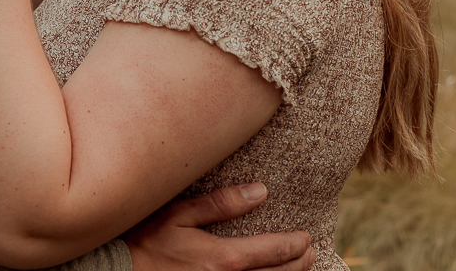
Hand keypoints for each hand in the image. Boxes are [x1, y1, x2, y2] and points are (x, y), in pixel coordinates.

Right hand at [127, 185, 315, 270]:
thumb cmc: (145, 239)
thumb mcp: (180, 215)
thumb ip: (221, 204)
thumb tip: (261, 192)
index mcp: (223, 259)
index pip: (274, 252)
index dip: (296, 244)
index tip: (306, 236)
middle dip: (299, 264)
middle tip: (310, 253)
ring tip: (299, 269)